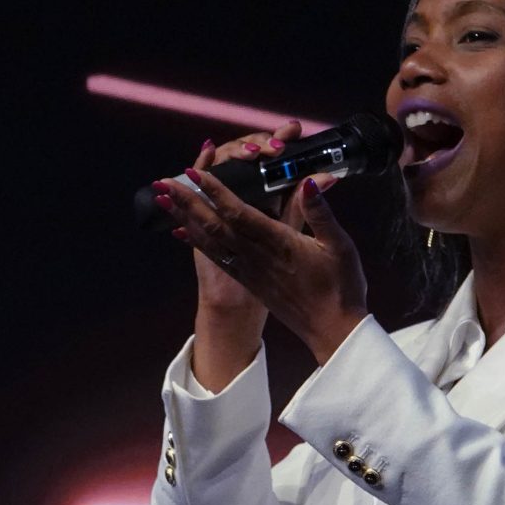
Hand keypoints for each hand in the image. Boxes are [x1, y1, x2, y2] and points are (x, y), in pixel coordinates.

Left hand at [166, 149, 370, 364]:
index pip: (239, 212)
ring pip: (210, 239)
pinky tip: (182, 231)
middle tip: (163, 182)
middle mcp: (256, 256)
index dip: (215, 191)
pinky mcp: (248, 280)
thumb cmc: (341, 287)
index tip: (195, 172)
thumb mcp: (339, 245)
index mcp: (278, 243)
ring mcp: (249, 270)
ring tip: (163, 200)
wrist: (332, 331)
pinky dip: (197, 241)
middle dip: (187, 201)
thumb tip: (309, 180)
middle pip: (214, 224)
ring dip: (184, 218)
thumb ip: (319, 212)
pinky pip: (216, 256)